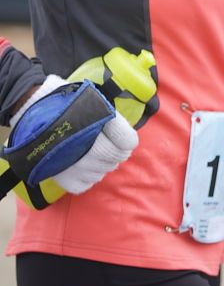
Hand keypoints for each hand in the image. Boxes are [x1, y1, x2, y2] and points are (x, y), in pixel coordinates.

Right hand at [10, 74, 137, 194]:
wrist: (32, 109)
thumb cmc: (67, 102)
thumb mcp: (90, 100)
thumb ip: (109, 116)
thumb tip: (127, 138)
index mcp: (93, 119)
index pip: (125, 140)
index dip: (129, 142)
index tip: (128, 142)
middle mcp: (81, 142)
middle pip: (112, 157)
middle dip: (118, 154)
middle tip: (117, 150)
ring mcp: (69, 161)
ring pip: (100, 172)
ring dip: (104, 166)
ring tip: (100, 157)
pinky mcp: (58, 174)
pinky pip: (83, 185)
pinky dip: (89, 178)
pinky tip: (86, 167)